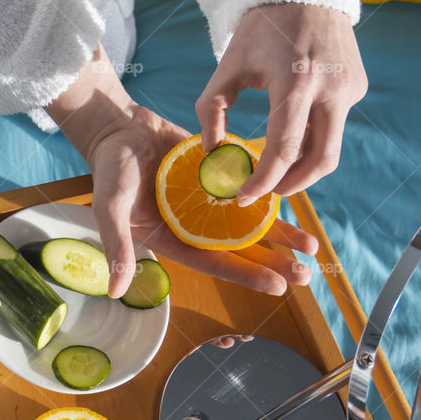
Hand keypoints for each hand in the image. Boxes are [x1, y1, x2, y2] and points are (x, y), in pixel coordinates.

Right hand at [48, 46, 317, 297]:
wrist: (120, 127)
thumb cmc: (109, 168)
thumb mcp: (109, 208)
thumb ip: (116, 247)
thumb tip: (115, 292)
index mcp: (173, 241)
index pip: (215, 263)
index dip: (245, 275)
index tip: (277, 286)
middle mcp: (196, 228)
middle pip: (240, 250)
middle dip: (273, 263)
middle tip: (305, 276)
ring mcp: (209, 204)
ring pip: (251, 224)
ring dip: (281, 236)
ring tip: (311, 247)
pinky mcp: (219, 179)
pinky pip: (250, 192)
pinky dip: (272, 199)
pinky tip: (296, 208)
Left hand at [196, 3, 366, 204]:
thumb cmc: (263, 28)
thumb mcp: (229, 64)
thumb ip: (211, 108)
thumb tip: (212, 151)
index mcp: (297, 81)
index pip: (284, 149)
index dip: (263, 181)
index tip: (243, 198)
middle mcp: (331, 88)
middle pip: (320, 161)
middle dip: (292, 185)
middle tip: (268, 194)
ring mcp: (350, 89)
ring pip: (331, 148)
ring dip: (304, 166)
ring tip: (278, 169)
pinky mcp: (357, 87)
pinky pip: (335, 124)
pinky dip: (313, 138)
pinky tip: (295, 128)